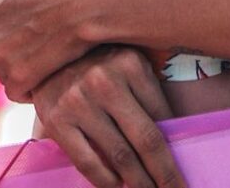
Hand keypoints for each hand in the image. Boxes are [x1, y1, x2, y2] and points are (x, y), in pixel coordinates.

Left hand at [0, 0, 95, 99]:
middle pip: (0, 43)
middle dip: (18, 40)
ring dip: (22, 64)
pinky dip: (30, 86)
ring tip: (50, 52)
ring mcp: (2, 58)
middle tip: (48, 33)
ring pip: (6, 67)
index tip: (40, 12)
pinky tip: (48, 73)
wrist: (89, 0)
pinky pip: (17, 90)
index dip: (19, 14)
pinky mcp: (19, 78)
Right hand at [32, 47, 183, 187]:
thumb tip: (176, 136)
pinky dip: (107, 182)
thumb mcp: (126, 63)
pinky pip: (88, 162)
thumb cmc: (95, 62)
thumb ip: (147, 92)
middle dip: (166, 175)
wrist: (43, 54)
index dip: (178, 146)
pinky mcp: (56, 120)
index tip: (187, 172)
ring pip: (120, 156)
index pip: (163, 116)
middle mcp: (104, 81)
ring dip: (140, 183)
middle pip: (146, 141)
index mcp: (130, 63)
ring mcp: (78, 101)